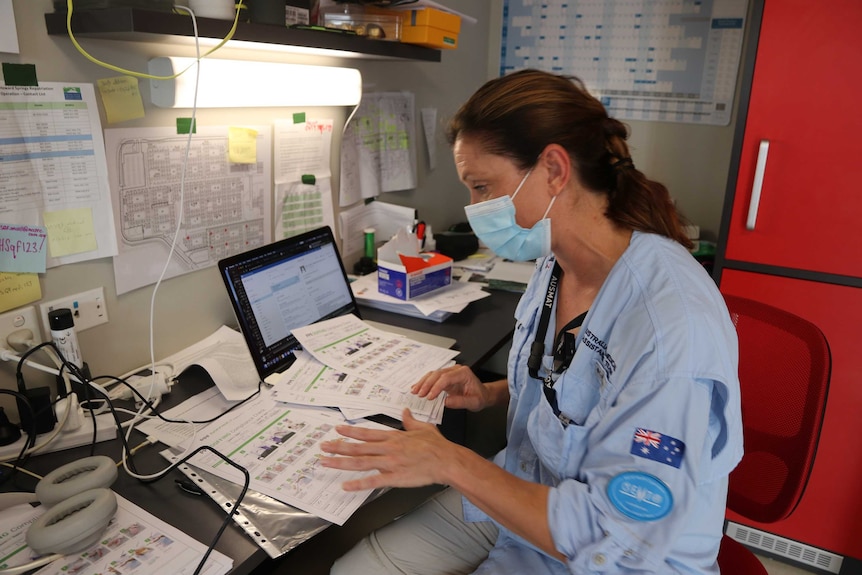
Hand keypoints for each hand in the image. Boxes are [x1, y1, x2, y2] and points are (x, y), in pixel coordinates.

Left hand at [320, 409, 453, 490]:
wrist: (447, 461)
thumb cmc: (437, 446)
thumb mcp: (423, 427)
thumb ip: (410, 421)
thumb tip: (405, 412)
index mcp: (394, 437)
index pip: (367, 433)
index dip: (350, 431)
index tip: (337, 430)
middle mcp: (388, 449)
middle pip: (358, 448)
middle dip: (338, 447)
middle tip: (323, 447)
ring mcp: (390, 463)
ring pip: (361, 462)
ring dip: (341, 463)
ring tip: (326, 462)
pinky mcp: (395, 478)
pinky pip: (373, 481)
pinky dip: (358, 484)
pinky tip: (346, 486)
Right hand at [411, 364, 488, 410]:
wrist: (483, 394)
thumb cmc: (480, 397)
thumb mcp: (474, 402)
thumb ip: (460, 402)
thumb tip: (446, 402)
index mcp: (463, 373)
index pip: (446, 378)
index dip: (436, 387)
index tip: (429, 397)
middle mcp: (455, 370)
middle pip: (437, 374)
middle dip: (427, 384)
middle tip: (419, 394)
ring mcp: (450, 373)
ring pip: (433, 374)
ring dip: (423, 383)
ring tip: (415, 391)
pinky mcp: (445, 378)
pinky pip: (433, 378)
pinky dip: (425, 383)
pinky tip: (417, 387)